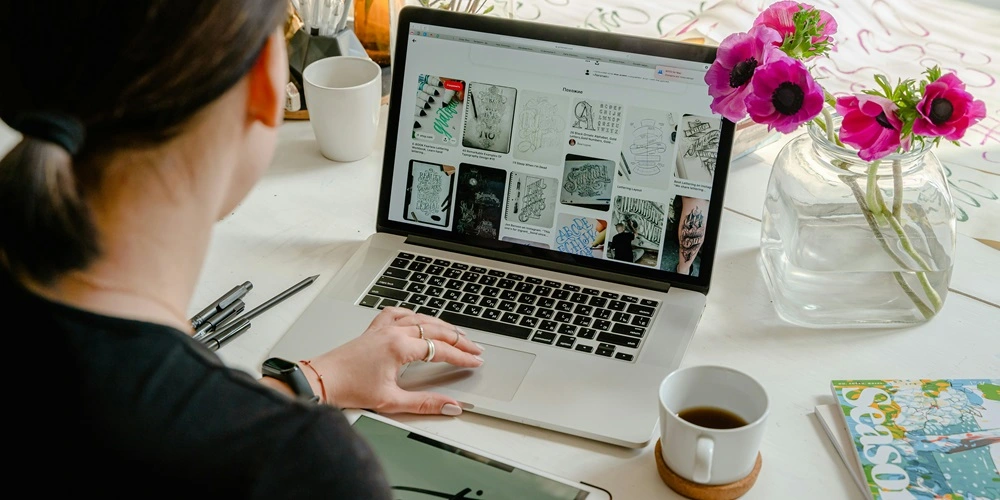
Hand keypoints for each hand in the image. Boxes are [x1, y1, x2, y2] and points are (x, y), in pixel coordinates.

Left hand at [305, 307, 483, 414]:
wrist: (322, 380)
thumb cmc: (349, 389)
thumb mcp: (392, 401)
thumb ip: (425, 403)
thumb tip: (450, 405)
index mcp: (399, 347)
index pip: (441, 349)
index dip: (462, 356)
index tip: (475, 361)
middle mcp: (393, 332)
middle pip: (436, 329)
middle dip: (459, 339)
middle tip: (475, 348)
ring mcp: (383, 328)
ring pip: (420, 318)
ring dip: (442, 325)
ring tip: (456, 334)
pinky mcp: (373, 330)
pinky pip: (398, 313)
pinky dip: (414, 314)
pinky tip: (419, 318)